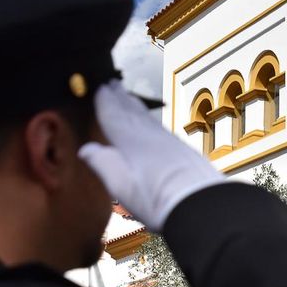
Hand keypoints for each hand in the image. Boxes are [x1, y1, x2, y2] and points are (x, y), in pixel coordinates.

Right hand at [78, 82, 225, 231]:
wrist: (201, 203)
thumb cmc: (155, 197)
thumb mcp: (120, 184)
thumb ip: (102, 163)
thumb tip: (85, 148)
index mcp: (130, 139)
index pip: (114, 114)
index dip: (105, 101)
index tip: (99, 87)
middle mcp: (150, 134)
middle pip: (132, 111)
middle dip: (120, 97)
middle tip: (112, 83)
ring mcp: (169, 140)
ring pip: (147, 117)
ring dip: (135, 105)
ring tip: (128, 97)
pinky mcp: (183, 150)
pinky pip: (159, 126)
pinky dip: (149, 119)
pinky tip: (151, 124)